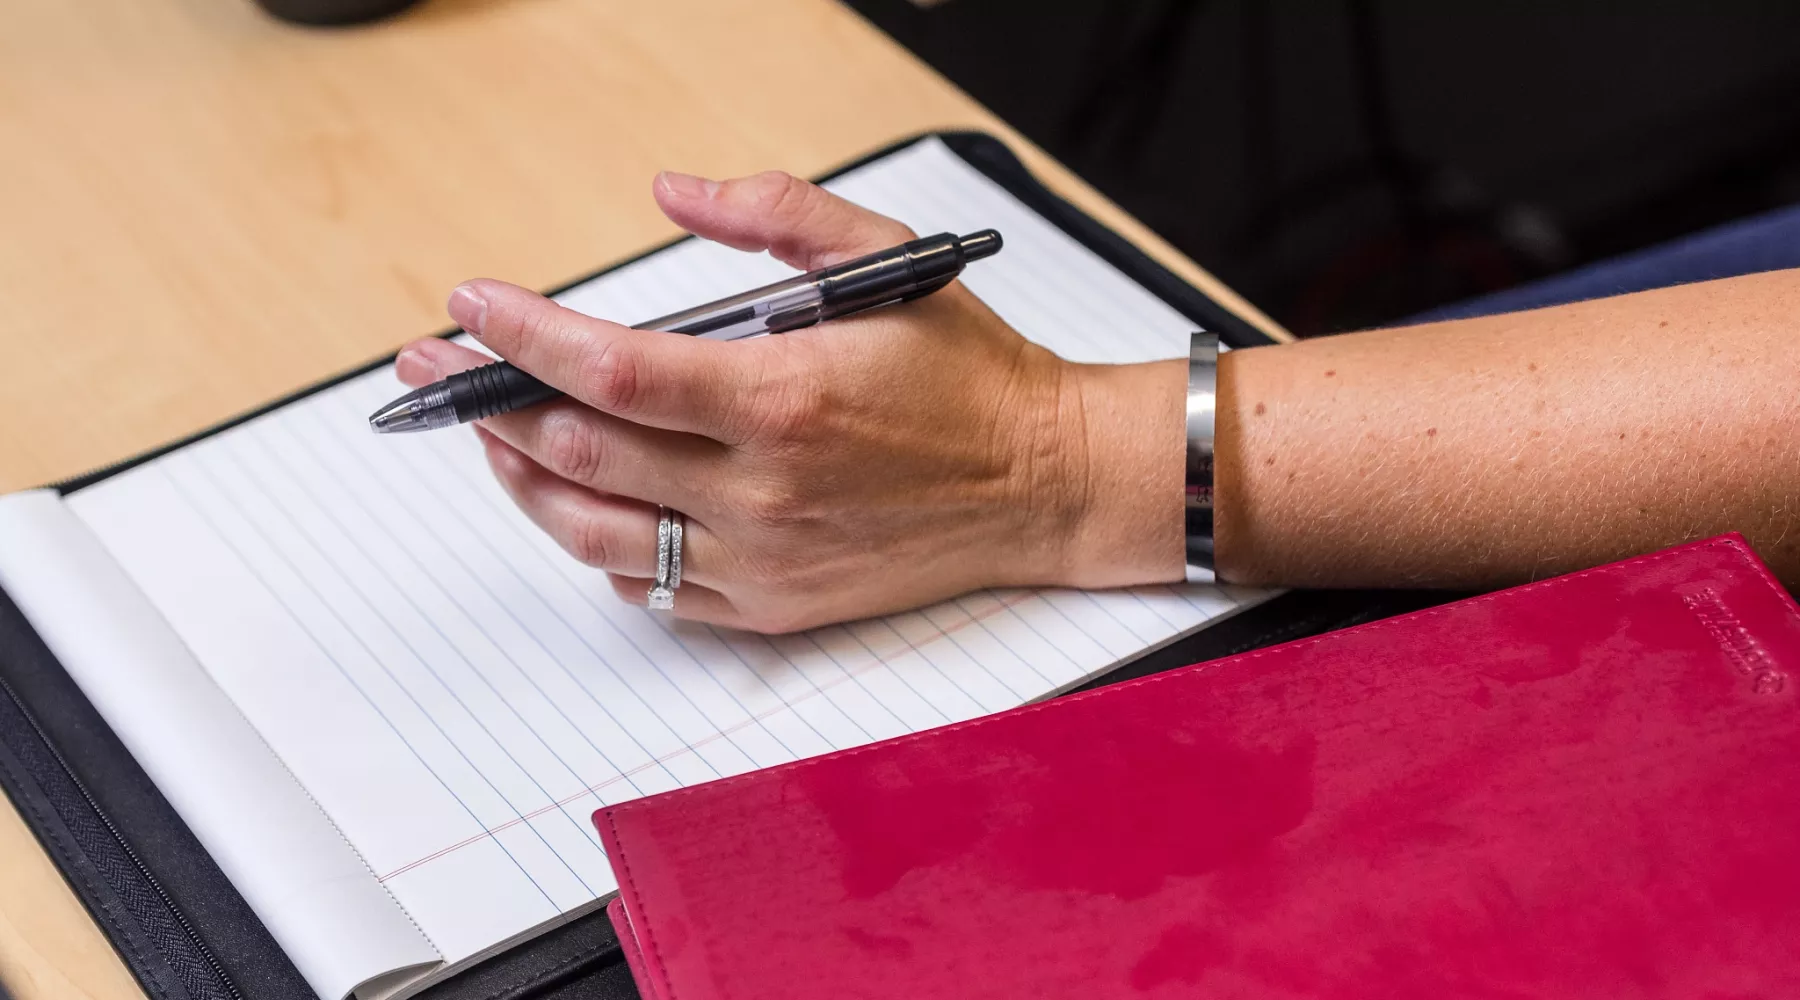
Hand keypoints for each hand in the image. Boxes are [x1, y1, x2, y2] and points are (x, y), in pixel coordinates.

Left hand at [395, 170, 1184, 631]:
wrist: (1045, 483)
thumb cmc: (969, 377)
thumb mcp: (886, 260)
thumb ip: (773, 213)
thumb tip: (671, 192)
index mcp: (783, 400)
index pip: (609, 370)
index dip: (521, 337)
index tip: (470, 308)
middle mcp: (762, 492)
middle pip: (579, 453)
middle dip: (486, 405)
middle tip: (436, 369)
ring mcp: (762, 559)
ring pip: (594, 534)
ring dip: (524, 482)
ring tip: (492, 436)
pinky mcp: (772, 605)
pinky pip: (650, 587)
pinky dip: (598, 544)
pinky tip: (584, 502)